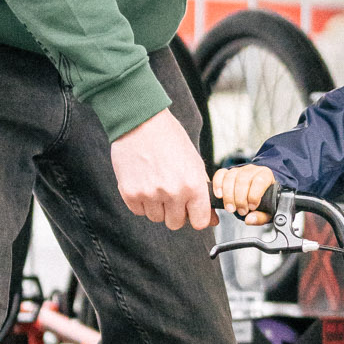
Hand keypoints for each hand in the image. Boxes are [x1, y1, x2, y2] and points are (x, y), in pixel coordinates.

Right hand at [110, 110, 212, 229]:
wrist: (141, 120)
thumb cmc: (170, 138)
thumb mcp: (194, 162)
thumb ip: (202, 192)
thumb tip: (212, 219)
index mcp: (193, 185)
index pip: (199, 222)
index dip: (195, 217)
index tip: (191, 210)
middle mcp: (172, 192)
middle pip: (175, 223)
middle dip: (174, 211)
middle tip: (170, 191)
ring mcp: (150, 194)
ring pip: (156, 218)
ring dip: (156, 206)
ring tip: (155, 182)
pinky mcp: (130, 193)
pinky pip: (138, 211)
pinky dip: (141, 201)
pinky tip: (143, 181)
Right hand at [212, 163, 275, 224]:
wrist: (259, 193)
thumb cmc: (265, 200)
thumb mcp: (267, 211)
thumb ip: (261, 217)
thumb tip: (249, 219)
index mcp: (266, 175)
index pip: (260, 181)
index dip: (254, 195)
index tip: (251, 207)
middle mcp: (252, 170)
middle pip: (243, 180)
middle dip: (240, 198)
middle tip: (241, 211)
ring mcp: (239, 170)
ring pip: (231, 177)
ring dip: (228, 195)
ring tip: (230, 208)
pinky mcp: (228, 172)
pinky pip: (220, 174)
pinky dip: (218, 184)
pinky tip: (219, 196)